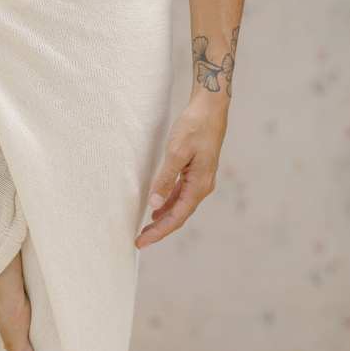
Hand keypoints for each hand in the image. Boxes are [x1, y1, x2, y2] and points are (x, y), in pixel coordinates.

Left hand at [134, 97, 226, 247]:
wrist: (210, 108)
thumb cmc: (194, 126)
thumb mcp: (176, 152)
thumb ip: (165, 179)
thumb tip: (154, 205)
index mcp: (200, 185)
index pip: (177, 217)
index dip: (159, 232)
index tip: (141, 242)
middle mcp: (202, 186)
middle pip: (179, 215)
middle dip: (159, 230)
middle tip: (139, 241)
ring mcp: (201, 179)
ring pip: (180, 206)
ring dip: (163, 218)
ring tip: (145, 230)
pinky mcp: (196, 171)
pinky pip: (181, 194)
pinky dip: (169, 204)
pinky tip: (158, 208)